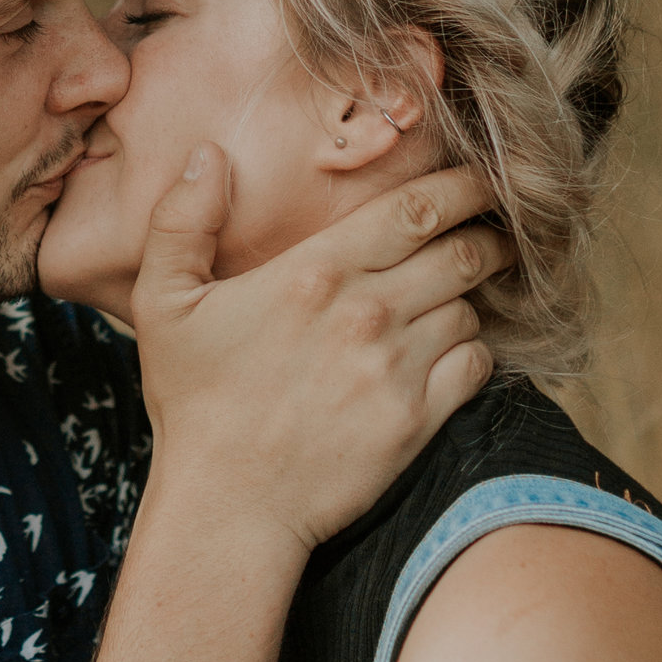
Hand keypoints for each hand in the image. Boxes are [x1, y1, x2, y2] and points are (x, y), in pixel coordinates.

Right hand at [130, 149, 507, 558]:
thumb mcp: (162, 303)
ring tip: (465, 295)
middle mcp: (366, 312)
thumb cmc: (195, 403)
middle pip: (462, 252)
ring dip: (473, 297)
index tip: (487, 177)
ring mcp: (396, 368)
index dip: (464, 185)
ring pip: (471, 308)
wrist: (228, 506)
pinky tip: (453, 350)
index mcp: (315, 272)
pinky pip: (475, 365)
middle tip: (500, 229)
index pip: (416, 208)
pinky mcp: (416, 419)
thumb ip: (181, 222)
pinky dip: (475, 351)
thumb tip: (206, 155)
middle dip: (489, 234)